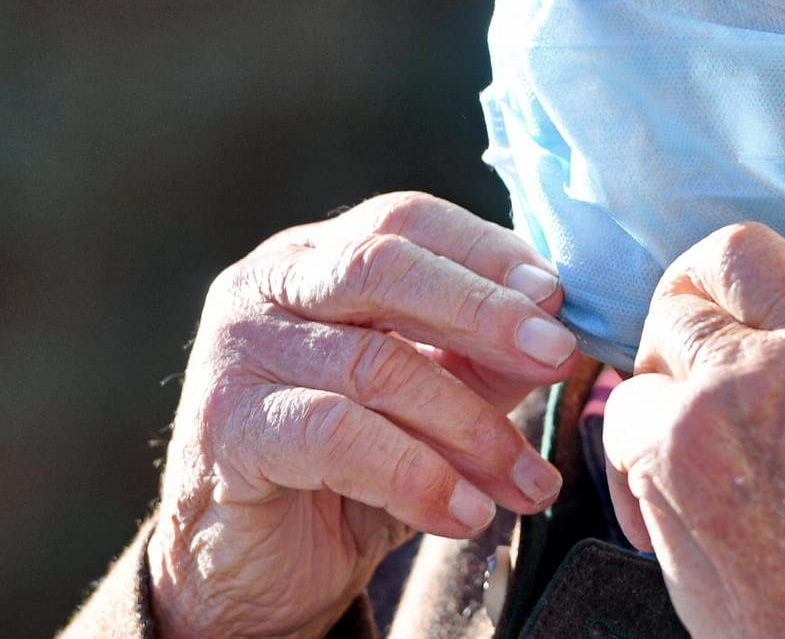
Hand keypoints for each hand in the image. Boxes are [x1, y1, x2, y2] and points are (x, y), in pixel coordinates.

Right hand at [146, 192, 579, 637]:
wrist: (254, 566)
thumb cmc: (346, 468)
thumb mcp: (430, 399)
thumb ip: (481, 356)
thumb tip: (556, 328)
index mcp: (317, 256)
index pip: (408, 220)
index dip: (488, 253)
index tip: (557, 299)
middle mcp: (267, 285)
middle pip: (383, 266)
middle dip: (484, 311)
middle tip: (556, 356)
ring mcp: (236, 349)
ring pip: (373, 363)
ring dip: (469, 428)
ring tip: (525, 482)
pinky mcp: (226, 424)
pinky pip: (335, 436)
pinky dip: (415, 475)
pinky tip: (463, 513)